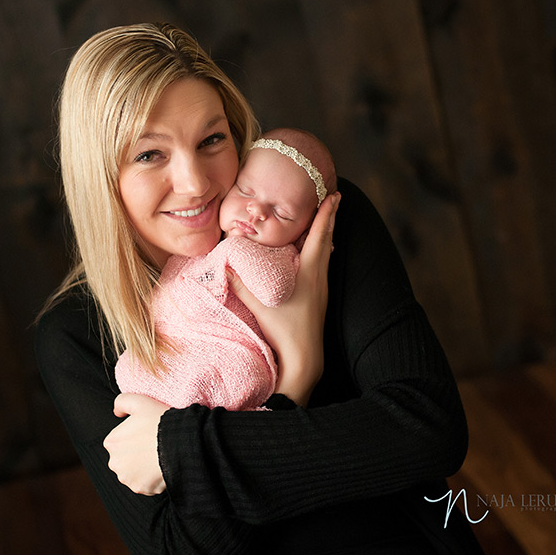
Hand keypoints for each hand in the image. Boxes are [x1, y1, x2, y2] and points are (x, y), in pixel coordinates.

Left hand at [103, 393, 170, 494]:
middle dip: (136, 454)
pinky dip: (152, 479)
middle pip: (125, 458)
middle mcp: (114, 463)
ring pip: (134, 473)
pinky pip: (146, 484)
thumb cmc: (160, 420)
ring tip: (159, 456)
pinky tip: (162, 467)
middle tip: (153, 445)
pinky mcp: (141, 489)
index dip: (135, 436)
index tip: (147, 434)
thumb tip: (116, 412)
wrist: (181, 442)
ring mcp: (127, 478)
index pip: (121, 441)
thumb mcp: (139, 401)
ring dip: (143, 468)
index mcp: (111, 442)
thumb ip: (121, 402)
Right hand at [229, 193, 340, 405]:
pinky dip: (321, 252)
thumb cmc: (284, 330)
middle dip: (329, 218)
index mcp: (309, 273)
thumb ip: (240, 284)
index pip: (318, 237)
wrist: (304, 358)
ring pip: (326, 254)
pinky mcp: (319, 299)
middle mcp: (319, 278)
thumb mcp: (259, 304)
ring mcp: (322, 290)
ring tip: (324, 220)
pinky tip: (315, 255)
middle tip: (334, 197)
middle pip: (327, 241)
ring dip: (325, 235)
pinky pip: (322, 266)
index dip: (325, 215)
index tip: (332, 196)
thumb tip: (221, 264)